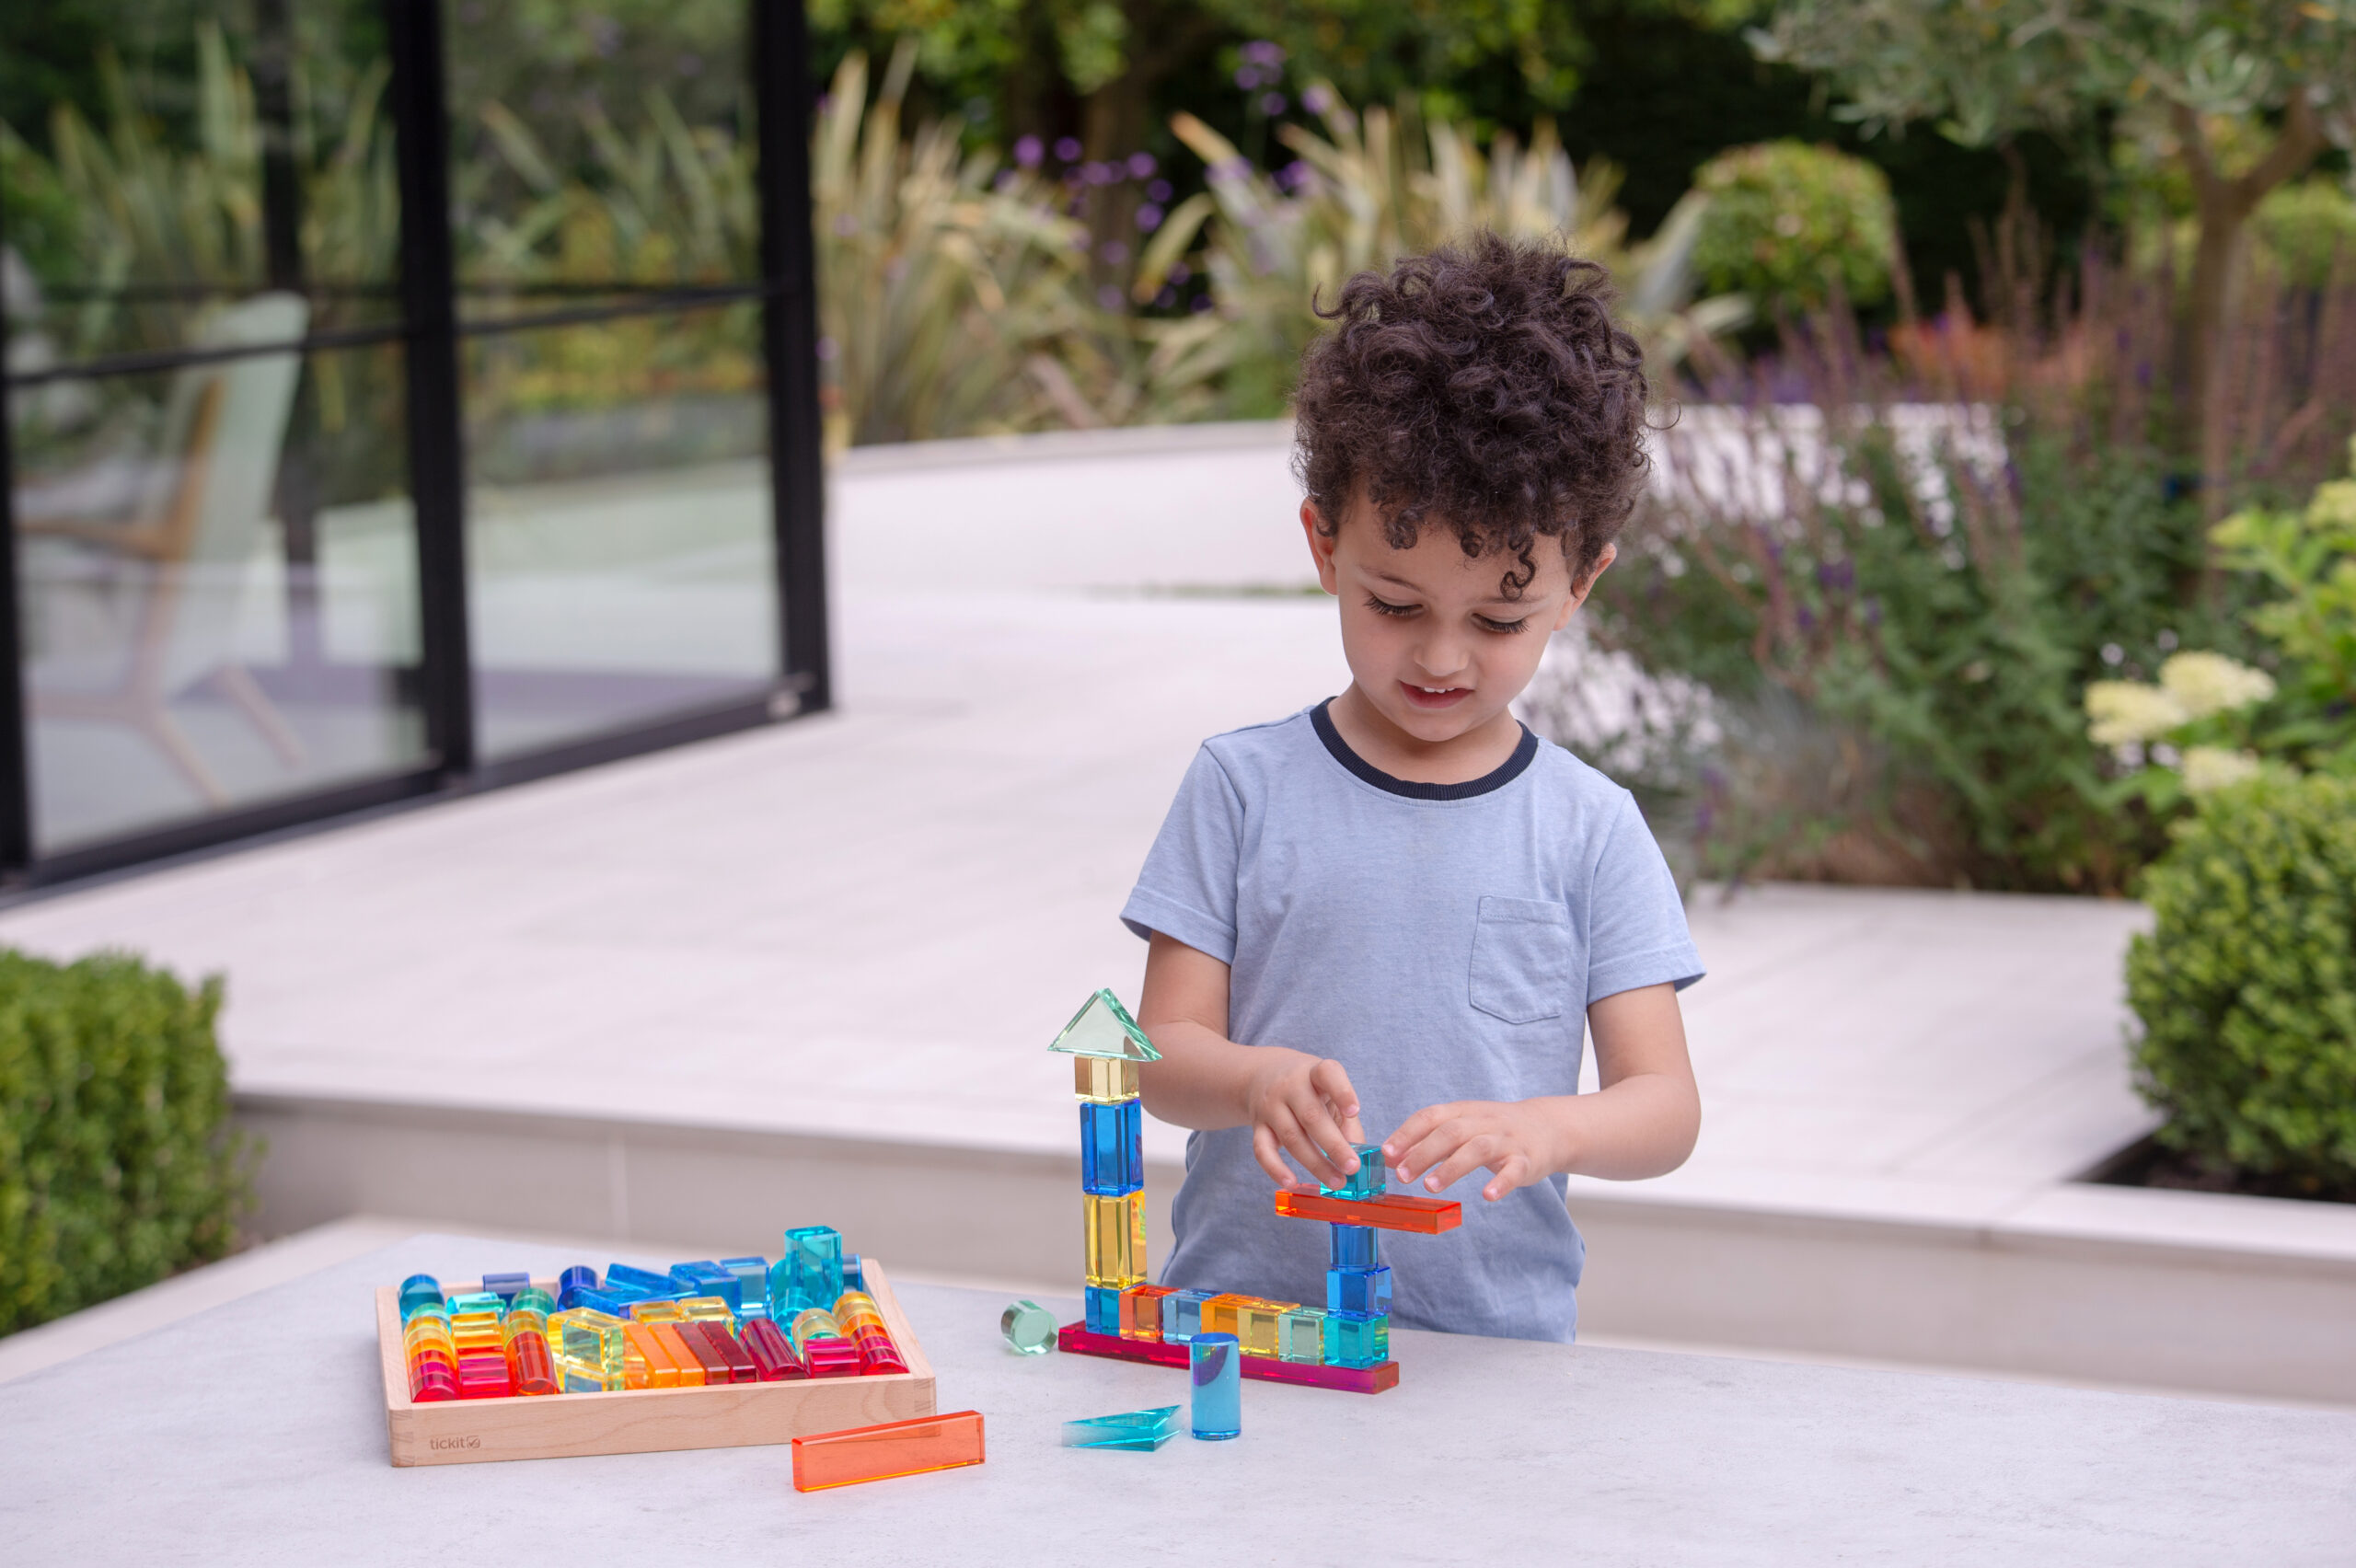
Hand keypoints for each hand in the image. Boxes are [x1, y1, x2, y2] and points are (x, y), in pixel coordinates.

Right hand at [1241, 1050, 1367, 1189]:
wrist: (1263, 1075)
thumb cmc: (1308, 1089)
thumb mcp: (1330, 1092)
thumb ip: (1347, 1122)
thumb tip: (1361, 1158)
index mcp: (1315, 1072)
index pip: (1327, 1074)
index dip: (1342, 1092)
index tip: (1355, 1111)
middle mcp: (1290, 1086)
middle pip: (1311, 1116)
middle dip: (1334, 1145)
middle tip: (1353, 1168)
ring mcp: (1270, 1106)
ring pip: (1291, 1137)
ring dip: (1315, 1164)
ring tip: (1336, 1182)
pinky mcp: (1258, 1126)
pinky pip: (1262, 1150)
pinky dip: (1275, 1169)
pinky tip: (1291, 1183)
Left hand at [1383, 1100, 1567, 1201]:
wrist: (1547, 1127)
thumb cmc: (1494, 1130)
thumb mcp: (1461, 1128)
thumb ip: (1428, 1142)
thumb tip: (1392, 1158)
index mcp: (1463, 1112)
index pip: (1430, 1116)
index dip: (1407, 1133)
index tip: (1386, 1152)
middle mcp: (1483, 1122)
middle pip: (1450, 1132)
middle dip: (1423, 1153)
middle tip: (1402, 1175)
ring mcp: (1506, 1140)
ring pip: (1477, 1149)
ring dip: (1451, 1168)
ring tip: (1430, 1186)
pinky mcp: (1526, 1160)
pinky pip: (1514, 1171)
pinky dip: (1501, 1182)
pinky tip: (1488, 1195)